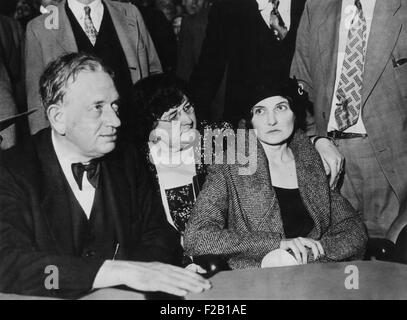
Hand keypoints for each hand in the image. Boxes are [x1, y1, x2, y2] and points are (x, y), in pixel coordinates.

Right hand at [93, 260, 210, 296]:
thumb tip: (179, 279)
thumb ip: (168, 273)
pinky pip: (166, 287)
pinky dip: (176, 289)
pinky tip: (184, 293)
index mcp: (167, 266)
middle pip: (184, 276)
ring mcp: (159, 276)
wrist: (126, 270)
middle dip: (197, 281)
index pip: (184, 271)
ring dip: (190, 285)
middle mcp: (165, 269)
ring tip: (200, 290)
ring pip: (178, 281)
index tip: (206, 281)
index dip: (196, 276)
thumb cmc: (142, 272)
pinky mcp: (153, 282)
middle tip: (208, 286)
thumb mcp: (157, 270)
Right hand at [280, 237, 324, 263]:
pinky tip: (299, 262)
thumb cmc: (291, 252)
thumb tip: (315, 261)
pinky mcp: (289, 242)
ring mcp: (295, 240)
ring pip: (304, 250)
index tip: (322, 255)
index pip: (316, 242)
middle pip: (312, 244)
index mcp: (306, 240)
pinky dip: (298, 258)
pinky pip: (296, 251)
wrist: (279, 250)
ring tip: (304, 264)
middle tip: (315, 260)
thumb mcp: (301, 252)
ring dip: (305, 259)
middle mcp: (301, 239)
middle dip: (315, 253)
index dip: (320, 248)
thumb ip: (307, 254)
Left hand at [314, 138, 343, 188]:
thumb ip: (325, 167)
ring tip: (334, 184)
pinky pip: (341, 167)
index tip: (330, 186)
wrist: (323, 141)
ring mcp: (341, 158)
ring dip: (337, 178)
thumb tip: (327, 175)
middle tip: (332, 188)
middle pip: (338, 174)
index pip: (334, 174)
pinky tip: (336, 177)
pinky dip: (338, 172)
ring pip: (340, 171)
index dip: (332, 181)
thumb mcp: (320, 160)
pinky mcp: (341, 157)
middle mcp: (339, 160)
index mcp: (333, 161)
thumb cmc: (320, 150)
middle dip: (335, 181)